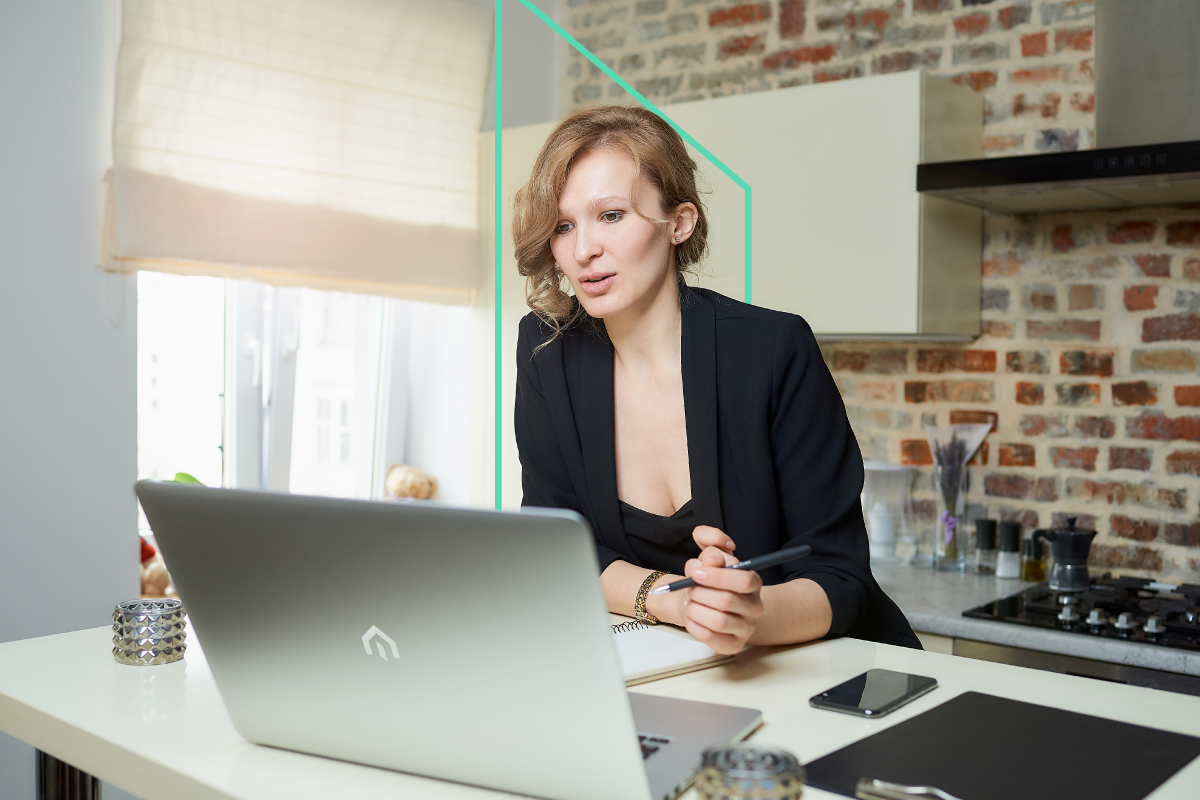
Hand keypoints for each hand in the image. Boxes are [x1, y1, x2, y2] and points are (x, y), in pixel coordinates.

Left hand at [682, 526, 762, 654]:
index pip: (743, 581)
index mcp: (753, 582)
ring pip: (718, 622)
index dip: (717, 577)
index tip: (696, 573)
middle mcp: (754, 606)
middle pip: (727, 601)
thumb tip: (712, 559)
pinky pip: (711, 638)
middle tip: (689, 589)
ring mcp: (746, 628)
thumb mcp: (711, 554)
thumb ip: (710, 542)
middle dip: (700, 593)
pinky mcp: (733, 645)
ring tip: (690, 602)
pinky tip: (691, 616)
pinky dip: (695, 626)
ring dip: (696, 610)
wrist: (709, 604)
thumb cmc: (711, 579)